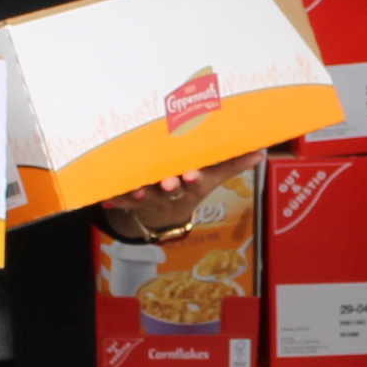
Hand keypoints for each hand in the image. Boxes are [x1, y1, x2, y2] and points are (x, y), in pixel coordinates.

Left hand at [99, 151, 263, 238]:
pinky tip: (105, 196)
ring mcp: (152, 197)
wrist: (168, 215)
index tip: (191, 175)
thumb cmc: (192, 185)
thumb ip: (233, 163)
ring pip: (146, 196)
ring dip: (139, 194)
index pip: (195, 182)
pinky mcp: (133, 200)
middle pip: (171, 190)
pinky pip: (122, 200)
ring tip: (133, 189)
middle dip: (169, 186)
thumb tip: (260, 151)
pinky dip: (114, 198)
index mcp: (192, 185)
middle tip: (168, 182)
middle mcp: (172, 192)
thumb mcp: (214, 177)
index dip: (193, 179)